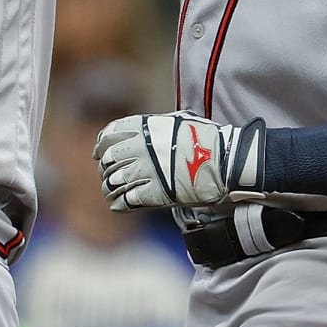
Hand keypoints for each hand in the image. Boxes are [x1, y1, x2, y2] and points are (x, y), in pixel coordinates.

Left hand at [94, 111, 266, 210]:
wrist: (226, 161)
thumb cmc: (206, 141)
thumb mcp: (178, 122)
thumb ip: (156, 129)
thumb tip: (144, 132)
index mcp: (146, 127)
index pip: (109, 135)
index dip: (102, 146)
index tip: (100, 154)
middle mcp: (141, 148)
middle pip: (109, 161)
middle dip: (106, 170)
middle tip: (110, 176)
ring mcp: (147, 171)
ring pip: (112, 182)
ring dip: (110, 189)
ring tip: (112, 193)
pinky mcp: (155, 193)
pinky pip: (125, 201)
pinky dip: (119, 204)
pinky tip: (120, 204)